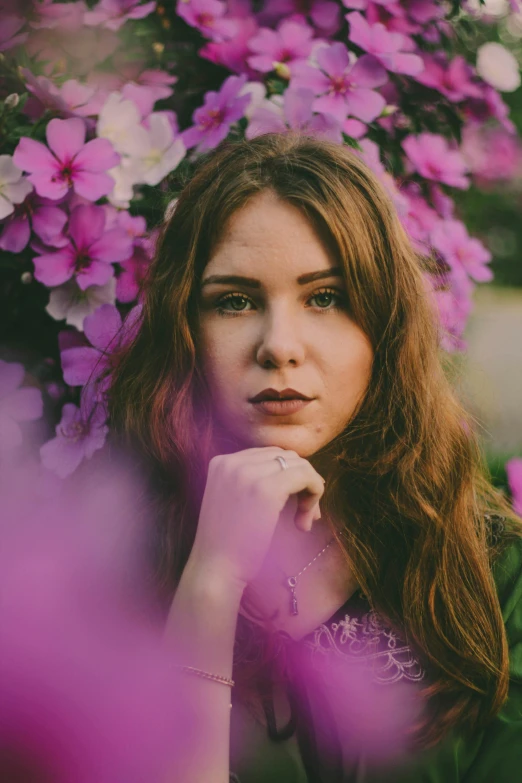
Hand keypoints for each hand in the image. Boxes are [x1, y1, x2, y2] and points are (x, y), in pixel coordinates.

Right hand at [189, 447, 325, 588]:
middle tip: (305, 514)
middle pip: (285, 456)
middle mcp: (232, 461)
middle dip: (302, 481)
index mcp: (221, 461)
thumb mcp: (234, 500)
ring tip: (304, 521)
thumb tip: (298, 472)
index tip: (295, 504)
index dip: (288, 477)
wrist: (215, 571)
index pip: (269, 455)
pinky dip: (315, 493)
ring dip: (309, 490)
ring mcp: (248, 473)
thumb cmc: (228, 545)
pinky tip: (306, 521)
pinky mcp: (267, 489)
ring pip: (298, 465)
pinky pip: (305, 477)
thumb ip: (254, 482)